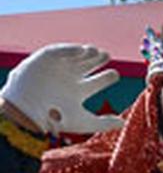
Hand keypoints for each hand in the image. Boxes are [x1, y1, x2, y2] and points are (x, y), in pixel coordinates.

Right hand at [0, 44, 123, 134]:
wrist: (27, 110)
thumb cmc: (56, 118)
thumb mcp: (84, 121)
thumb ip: (104, 123)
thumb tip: (124, 122)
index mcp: (76, 93)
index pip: (95, 83)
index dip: (106, 78)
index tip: (116, 74)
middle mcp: (67, 80)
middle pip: (85, 66)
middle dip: (97, 60)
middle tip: (107, 55)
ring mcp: (55, 69)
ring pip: (74, 57)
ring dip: (86, 53)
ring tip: (97, 52)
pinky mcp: (42, 61)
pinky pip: (58, 51)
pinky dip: (70, 50)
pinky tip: (82, 50)